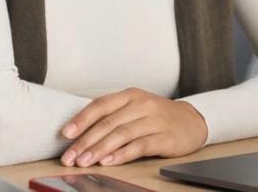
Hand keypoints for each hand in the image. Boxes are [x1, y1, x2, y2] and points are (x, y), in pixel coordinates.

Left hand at [59, 87, 207, 166]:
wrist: (192, 120)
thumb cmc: (156, 116)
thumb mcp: (135, 108)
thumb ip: (112, 116)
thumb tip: (79, 133)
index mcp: (130, 95)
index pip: (101, 105)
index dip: (81, 119)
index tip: (65, 134)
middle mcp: (141, 104)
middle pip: (108, 123)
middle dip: (85, 141)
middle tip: (69, 157)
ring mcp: (154, 120)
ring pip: (121, 134)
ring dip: (99, 150)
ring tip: (84, 161)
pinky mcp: (164, 137)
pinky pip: (140, 146)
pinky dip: (122, 154)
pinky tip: (109, 162)